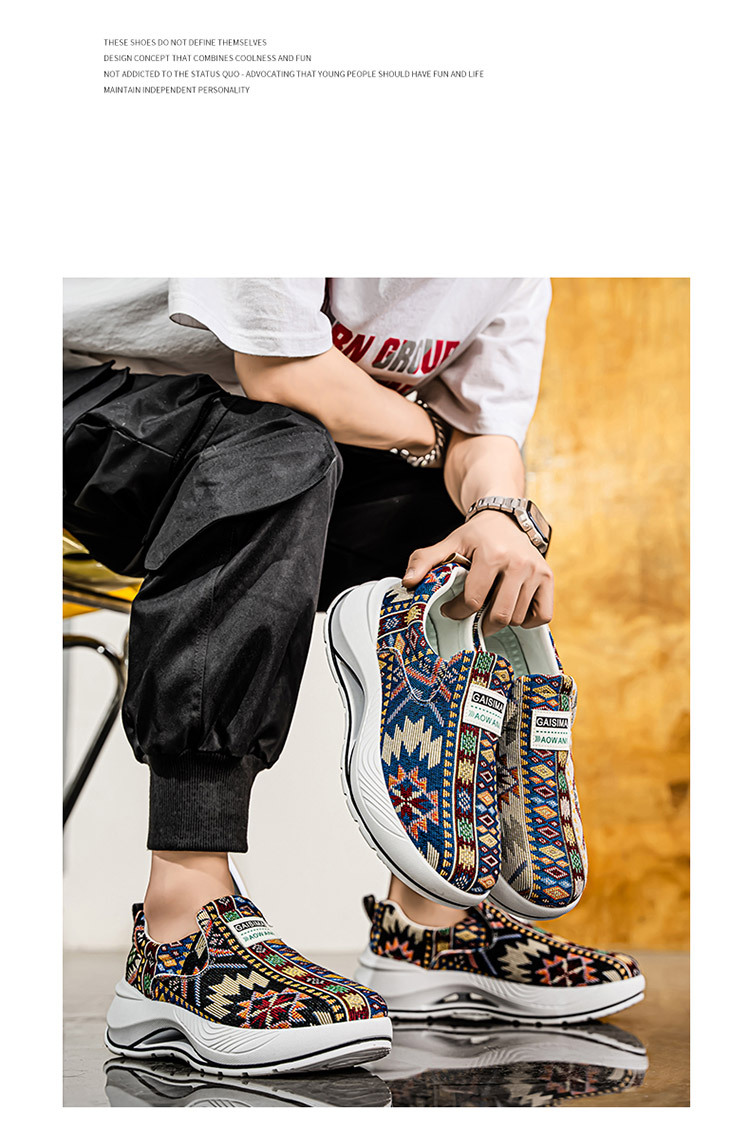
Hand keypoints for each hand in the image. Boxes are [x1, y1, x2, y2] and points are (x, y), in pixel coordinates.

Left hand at [402, 510, 553, 630]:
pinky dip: (527, 620)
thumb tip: (408, 582)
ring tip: (490, 607)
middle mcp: (519, 563)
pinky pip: (542, 616)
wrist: (505, 519)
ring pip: (518, 618)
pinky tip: (512, 608)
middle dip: (481, 623)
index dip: (457, 612)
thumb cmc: (475, 536)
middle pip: (499, 615)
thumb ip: (424, 560)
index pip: (473, 601)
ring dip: (502, 620)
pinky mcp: (548, 578)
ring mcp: (537, 571)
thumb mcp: (449, 543)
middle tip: (472, 617)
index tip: (450, 609)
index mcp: (492, 555)